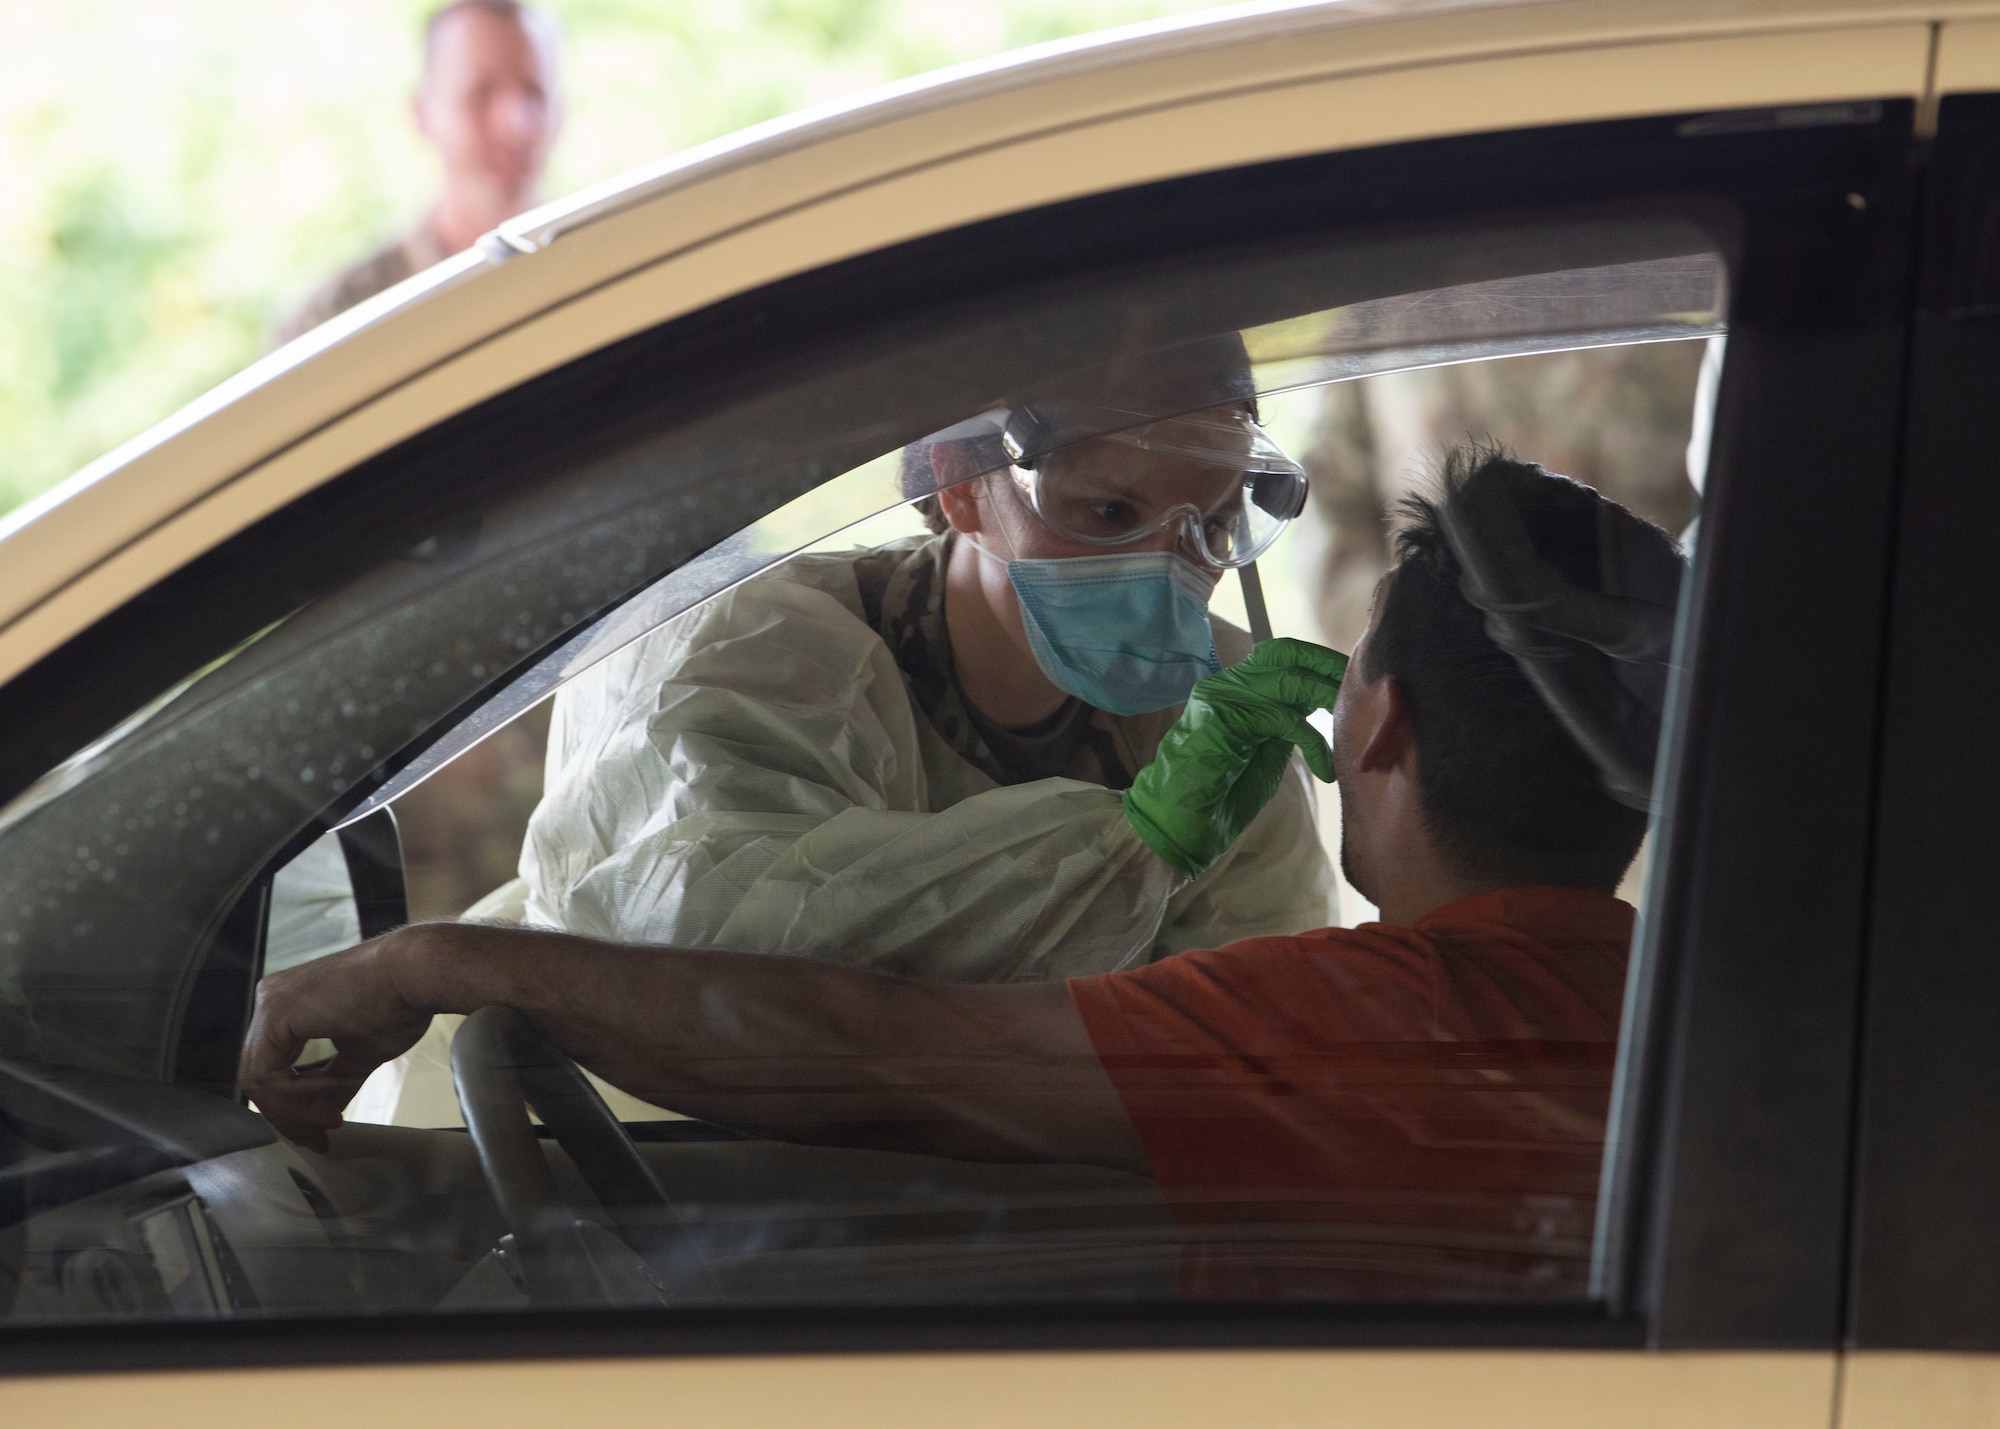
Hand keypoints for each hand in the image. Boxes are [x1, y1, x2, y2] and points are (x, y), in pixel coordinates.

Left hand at [238, 928, 435, 1150]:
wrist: (415, 975)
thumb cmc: (398, 1002)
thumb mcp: (360, 1054)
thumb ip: (334, 1082)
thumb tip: (326, 1113)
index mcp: (289, 1006)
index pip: (273, 1069)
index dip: (294, 1108)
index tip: (327, 1127)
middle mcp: (271, 1000)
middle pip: (261, 1076)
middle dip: (290, 1115)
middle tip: (319, 1138)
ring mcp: (270, 1004)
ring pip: (260, 1080)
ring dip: (296, 1110)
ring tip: (332, 1119)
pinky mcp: (276, 1014)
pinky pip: (268, 1075)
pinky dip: (295, 1099)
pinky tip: (327, 1104)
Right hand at [1122, 637, 1345, 877]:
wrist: (1178, 826)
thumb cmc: (1222, 795)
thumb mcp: (1267, 749)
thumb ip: (1289, 722)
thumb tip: (1331, 703)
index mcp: (1238, 689)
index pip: (1284, 655)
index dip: (1321, 662)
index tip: (1356, 681)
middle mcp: (1227, 684)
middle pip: (1286, 653)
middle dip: (1327, 666)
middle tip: (1360, 689)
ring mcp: (1220, 697)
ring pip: (1288, 680)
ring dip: (1327, 699)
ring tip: (1352, 723)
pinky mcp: (1222, 719)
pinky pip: (1280, 717)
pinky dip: (1312, 741)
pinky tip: (1325, 769)